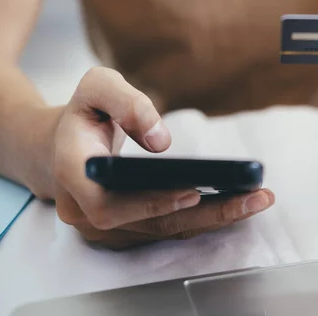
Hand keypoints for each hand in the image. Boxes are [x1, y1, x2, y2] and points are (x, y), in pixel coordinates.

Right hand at [49, 67, 273, 248]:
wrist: (60, 146)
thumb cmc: (84, 114)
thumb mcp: (97, 87)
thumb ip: (125, 102)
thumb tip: (161, 140)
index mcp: (75, 174)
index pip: (109, 206)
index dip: (151, 204)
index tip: (194, 193)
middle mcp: (86, 211)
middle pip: (150, 224)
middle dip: (207, 214)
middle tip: (254, 198)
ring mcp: (107, 227)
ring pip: (164, 229)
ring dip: (214, 218)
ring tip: (257, 199)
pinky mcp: (127, 230)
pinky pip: (168, 227)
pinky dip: (204, 217)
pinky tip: (238, 203)